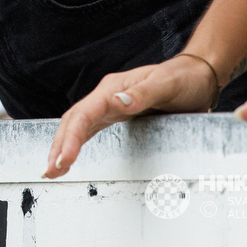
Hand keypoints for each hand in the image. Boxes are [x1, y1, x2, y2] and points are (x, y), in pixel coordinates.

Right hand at [45, 53, 221, 177]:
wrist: (197, 75)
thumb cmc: (184, 78)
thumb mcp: (167, 84)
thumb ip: (142, 93)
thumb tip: (117, 102)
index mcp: (113, 88)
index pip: (83, 115)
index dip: (70, 138)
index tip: (63, 159)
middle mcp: (108, 96)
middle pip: (74, 121)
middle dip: (58, 145)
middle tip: (49, 170)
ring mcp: (111, 105)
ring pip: (78, 126)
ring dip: (63, 146)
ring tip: (53, 168)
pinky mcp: (118, 115)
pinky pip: (89, 129)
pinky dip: (76, 143)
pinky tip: (70, 154)